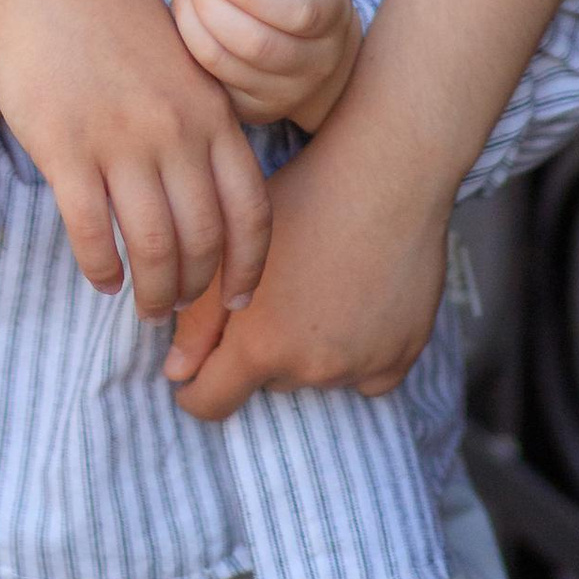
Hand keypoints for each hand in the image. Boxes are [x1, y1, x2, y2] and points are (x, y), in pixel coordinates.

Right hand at [0, 0, 271, 324]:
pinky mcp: (65, 148)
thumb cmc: (106, 12)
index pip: (251, 209)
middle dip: (197, 289)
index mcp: (210, 108)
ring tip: (145, 306)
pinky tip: (103, 278)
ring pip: (152, 248)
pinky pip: (92, 233)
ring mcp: (120, 140)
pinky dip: (101, 268)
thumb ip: (199, 115)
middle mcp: (174, 130)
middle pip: (203, 240)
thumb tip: (211, 182)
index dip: (251, 265)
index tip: (242, 297)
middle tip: (181, 308)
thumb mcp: (176, 56)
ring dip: (152, 292)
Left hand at [163, 97, 453, 415]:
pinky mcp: (403, 355)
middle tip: (274, 296)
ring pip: (317, 376)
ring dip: (309, 352)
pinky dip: (358, 355)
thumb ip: (198, 320)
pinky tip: (357, 308)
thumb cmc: (303, 197)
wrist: (386, 175)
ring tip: (317, 289)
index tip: (195, 371)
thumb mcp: (234, 249)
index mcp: (262, 346)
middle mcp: (312, 369)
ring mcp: (362, 366)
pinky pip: (369, 377)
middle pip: (268, 382)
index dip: (195, 389)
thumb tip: (176, 373)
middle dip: (261, 353)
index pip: (212, 403)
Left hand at [171, 0, 359, 132]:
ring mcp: (284, 93)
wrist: (312, 46)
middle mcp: (315, 63)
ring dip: (193, 23)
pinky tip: (187, 16)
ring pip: (227, 66)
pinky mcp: (253, 110)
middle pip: (256, 44)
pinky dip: (188, 47)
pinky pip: (211, 85)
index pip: (295, 12)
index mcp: (331, 16)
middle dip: (212, 6)